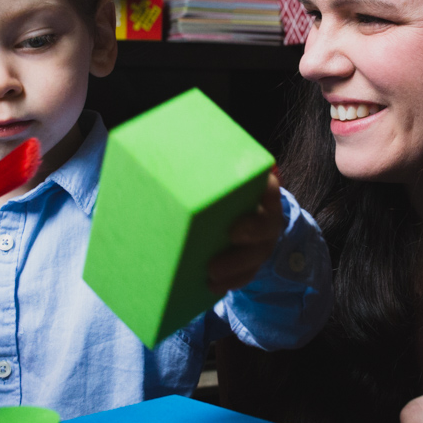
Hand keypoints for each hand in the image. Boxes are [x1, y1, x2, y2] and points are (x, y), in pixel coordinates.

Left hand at [206, 173, 283, 295]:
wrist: (240, 214)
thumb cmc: (220, 192)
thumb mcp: (218, 175)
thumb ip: (206, 163)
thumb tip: (153, 135)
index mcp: (259, 190)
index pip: (269, 187)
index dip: (264, 193)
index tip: (249, 200)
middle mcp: (266, 217)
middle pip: (266, 225)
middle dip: (250, 233)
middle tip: (231, 235)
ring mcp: (262, 242)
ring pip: (256, 256)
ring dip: (235, 266)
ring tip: (211, 273)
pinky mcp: (252, 262)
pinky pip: (246, 275)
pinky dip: (230, 282)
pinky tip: (211, 287)